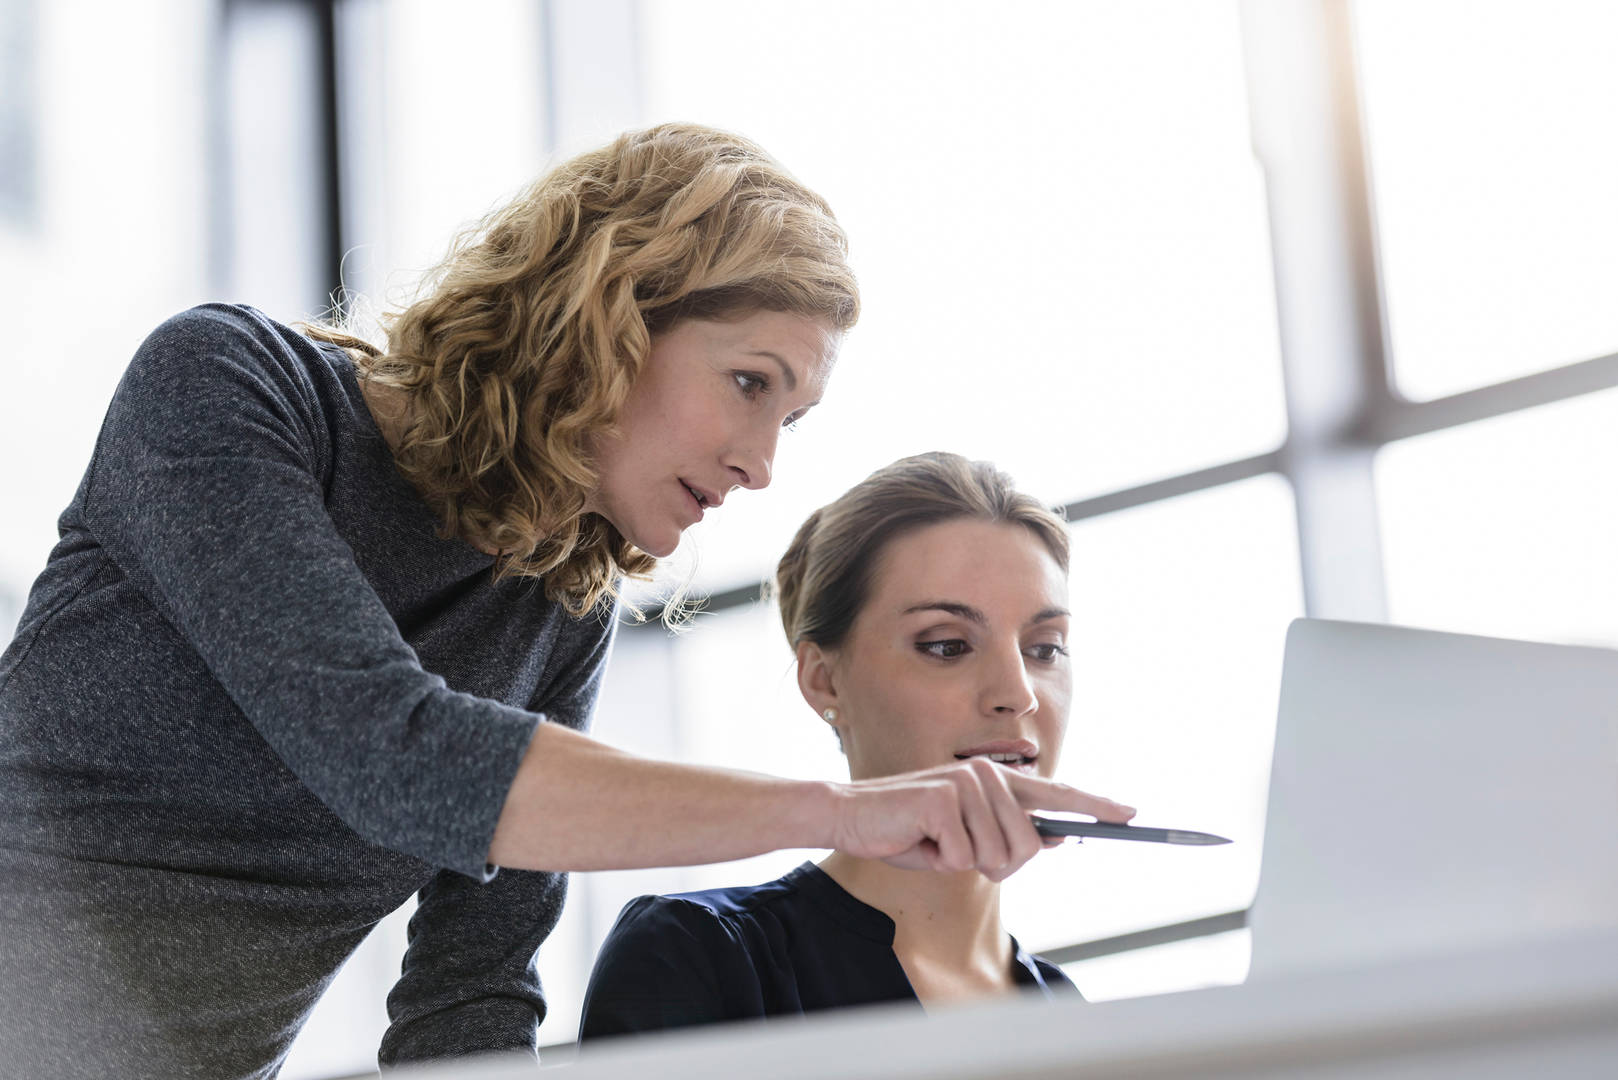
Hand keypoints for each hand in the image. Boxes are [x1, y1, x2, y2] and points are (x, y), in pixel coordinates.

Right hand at [826, 758, 1134, 880]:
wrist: (850, 815)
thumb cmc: (908, 830)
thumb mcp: (963, 837)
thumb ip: (1004, 834)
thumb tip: (1051, 840)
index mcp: (995, 780)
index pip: (1055, 794)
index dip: (1095, 805)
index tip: (1131, 815)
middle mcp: (987, 773)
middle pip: (1027, 845)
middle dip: (995, 863)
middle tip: (955, 850)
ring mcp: (967, 782)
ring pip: (999, 854)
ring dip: (964, 861)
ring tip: (935, 840)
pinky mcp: (944, 798)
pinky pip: (963, 857)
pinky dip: (939, 860)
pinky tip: (919, 837)